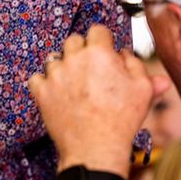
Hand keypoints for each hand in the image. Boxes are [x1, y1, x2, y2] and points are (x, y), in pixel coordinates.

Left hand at [29, 27, 167, 174]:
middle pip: (74, 41)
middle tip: (92, 70)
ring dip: (64, 66)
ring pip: (55, 59)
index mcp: (99, 53)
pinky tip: (57, 92)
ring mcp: (55, 75)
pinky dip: (45, 83)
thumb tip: (130, 56)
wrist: (95, 148)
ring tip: (76, 84)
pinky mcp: (42, 92)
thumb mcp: (143, 91)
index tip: (106, 53)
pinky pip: (37, 78)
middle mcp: (74, 59)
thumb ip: (139, 67)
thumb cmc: (121, 120)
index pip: (97, 30)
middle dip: (83, 51)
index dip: (103, 41)